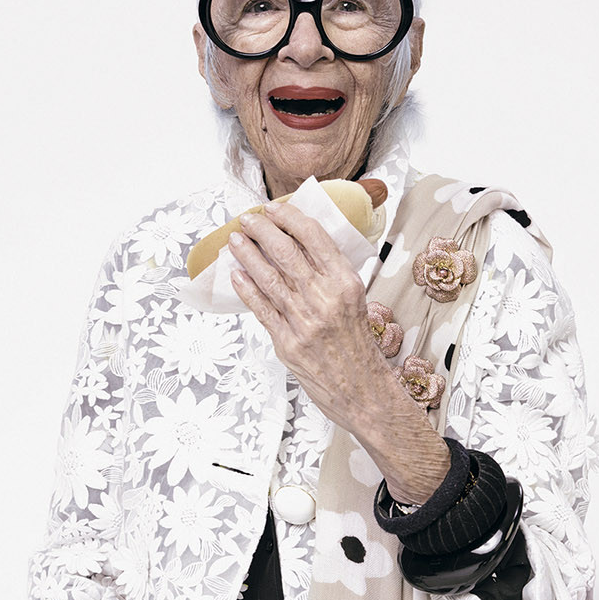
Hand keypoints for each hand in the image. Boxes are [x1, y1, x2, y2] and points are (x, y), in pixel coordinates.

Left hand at [230, 201, 450, 502]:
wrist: (363, 391)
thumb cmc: (358, 348)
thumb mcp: (355, 302)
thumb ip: (331, 277)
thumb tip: (301, 250)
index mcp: (346, 283)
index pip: (314, 237)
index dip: (290, 218)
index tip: (275, 209)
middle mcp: (325, 298)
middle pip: (286, 253)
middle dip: (262, 230)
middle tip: (248, 218)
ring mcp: (304, 321)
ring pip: (268, 278)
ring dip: (248, 255)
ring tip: (235, 240)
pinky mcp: (288, 343)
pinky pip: (261, 309)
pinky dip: (246, 289)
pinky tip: (236, 275)